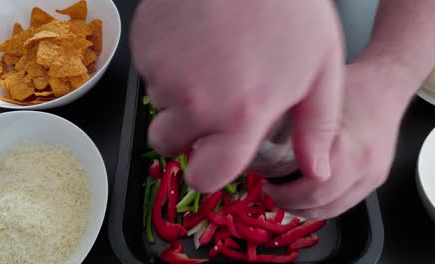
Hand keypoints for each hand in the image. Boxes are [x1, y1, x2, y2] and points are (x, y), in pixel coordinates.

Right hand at [130, 0, 343, 191]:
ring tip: (209, 61)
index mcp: (240, 117)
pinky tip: (195, 42)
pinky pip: (148, 70)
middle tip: (209, 103)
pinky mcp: (145, 46)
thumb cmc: (287, 8)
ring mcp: (163, 73)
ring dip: (177, 94)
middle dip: (184, 132)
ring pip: (159, 104)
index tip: (211, 158)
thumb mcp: (321, 70)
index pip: (204, 177)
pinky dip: (166, 63)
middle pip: (169, 143)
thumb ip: (316, 127)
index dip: (207, 171)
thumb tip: (316, 169)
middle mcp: (195, 103)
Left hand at [265, 61, 412, 218]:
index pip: (312, 190)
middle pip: (321, 206)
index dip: (284, 194)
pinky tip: (305, 193)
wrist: (386, 86)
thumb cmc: (351, 87)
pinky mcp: (375, 180)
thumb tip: (258, 140)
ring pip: (333, 210)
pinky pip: (344, 203)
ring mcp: (373, 176)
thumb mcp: (314, 99)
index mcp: (348, 148)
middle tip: (270, 192)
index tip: (265, 185)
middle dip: (290, 204)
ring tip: (284, 195)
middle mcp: (364, 167)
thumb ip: (293, 125)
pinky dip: (321, 204)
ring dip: (305, 209)